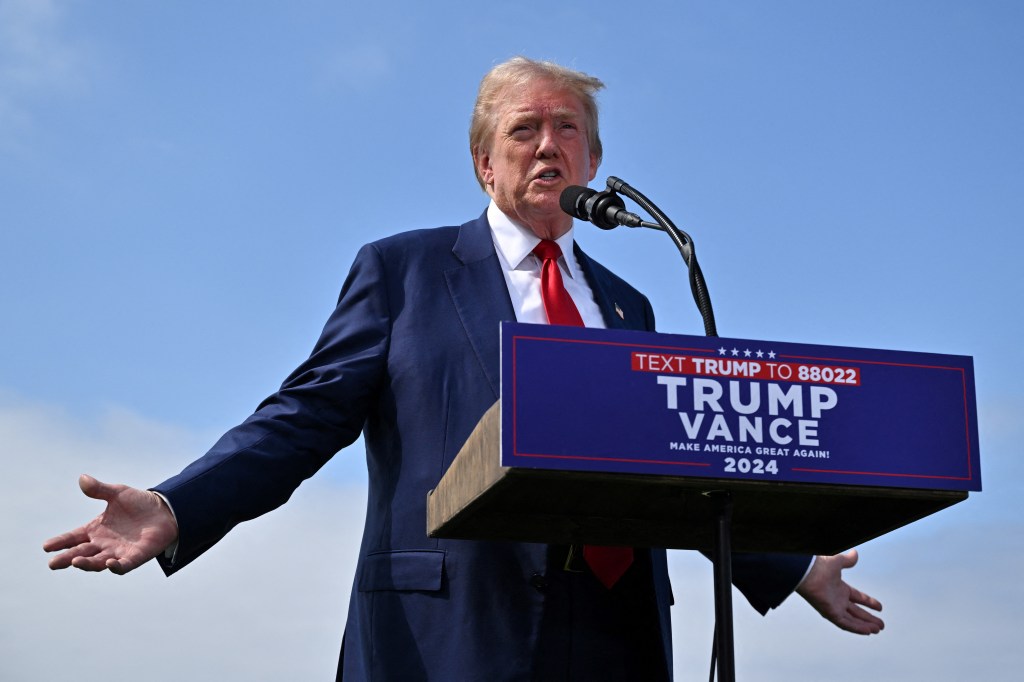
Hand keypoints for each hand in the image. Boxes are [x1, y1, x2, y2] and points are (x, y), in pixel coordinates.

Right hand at [43, 474, 178, 574]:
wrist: (166, 510)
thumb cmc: (139, 503)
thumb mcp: (118, 493)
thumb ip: (99, 489)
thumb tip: (82, 478)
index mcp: (96, 529)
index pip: (73, 537)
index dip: (60, 542)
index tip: (46, 546)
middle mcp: (104, 543)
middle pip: (81, 553)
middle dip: (67, 559)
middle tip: (53, 563)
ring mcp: (118, 552)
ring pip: (98, 562)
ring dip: (87, 564)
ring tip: (75, 561)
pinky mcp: (135, 557)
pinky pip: (123, 566)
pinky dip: (116, 566)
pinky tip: (109, 563)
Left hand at [795, 549, 883, 634]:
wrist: (808, 572)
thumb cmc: (818, 566)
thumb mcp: (837, 562)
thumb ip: (847, 560)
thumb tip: (854, 554)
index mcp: (840, 588)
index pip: (858, 598)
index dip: (869, 603)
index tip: (880, 607)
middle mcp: (837, 599)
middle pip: (856, 612)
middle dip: (869, 618)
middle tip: (881, 625)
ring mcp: (834, 607)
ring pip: (852, 620)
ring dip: (865, 625)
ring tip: (877, 629)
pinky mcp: (830, 613)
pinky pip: (845, 624)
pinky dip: (856, 628)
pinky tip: (867, 631)